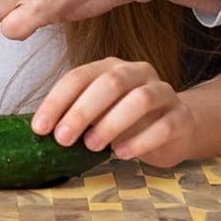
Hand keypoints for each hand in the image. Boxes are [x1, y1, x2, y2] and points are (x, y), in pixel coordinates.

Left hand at [32, 57, 196, 169]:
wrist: (177, 128)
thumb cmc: (128, 121)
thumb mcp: (100, 114)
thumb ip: (77, 115)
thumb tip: (43, 131)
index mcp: (111, 67)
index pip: (79, 76)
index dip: (57, 101)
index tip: (40, 128)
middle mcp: (137, 72)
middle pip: (109, 83)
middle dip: (81, 111)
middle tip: (63, 139)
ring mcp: (163, 91)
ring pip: (139, 99)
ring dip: (111, 123)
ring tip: (92, 146)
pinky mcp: (181, 116)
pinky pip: (163, 125)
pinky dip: (140, 140)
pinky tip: (122, 153)